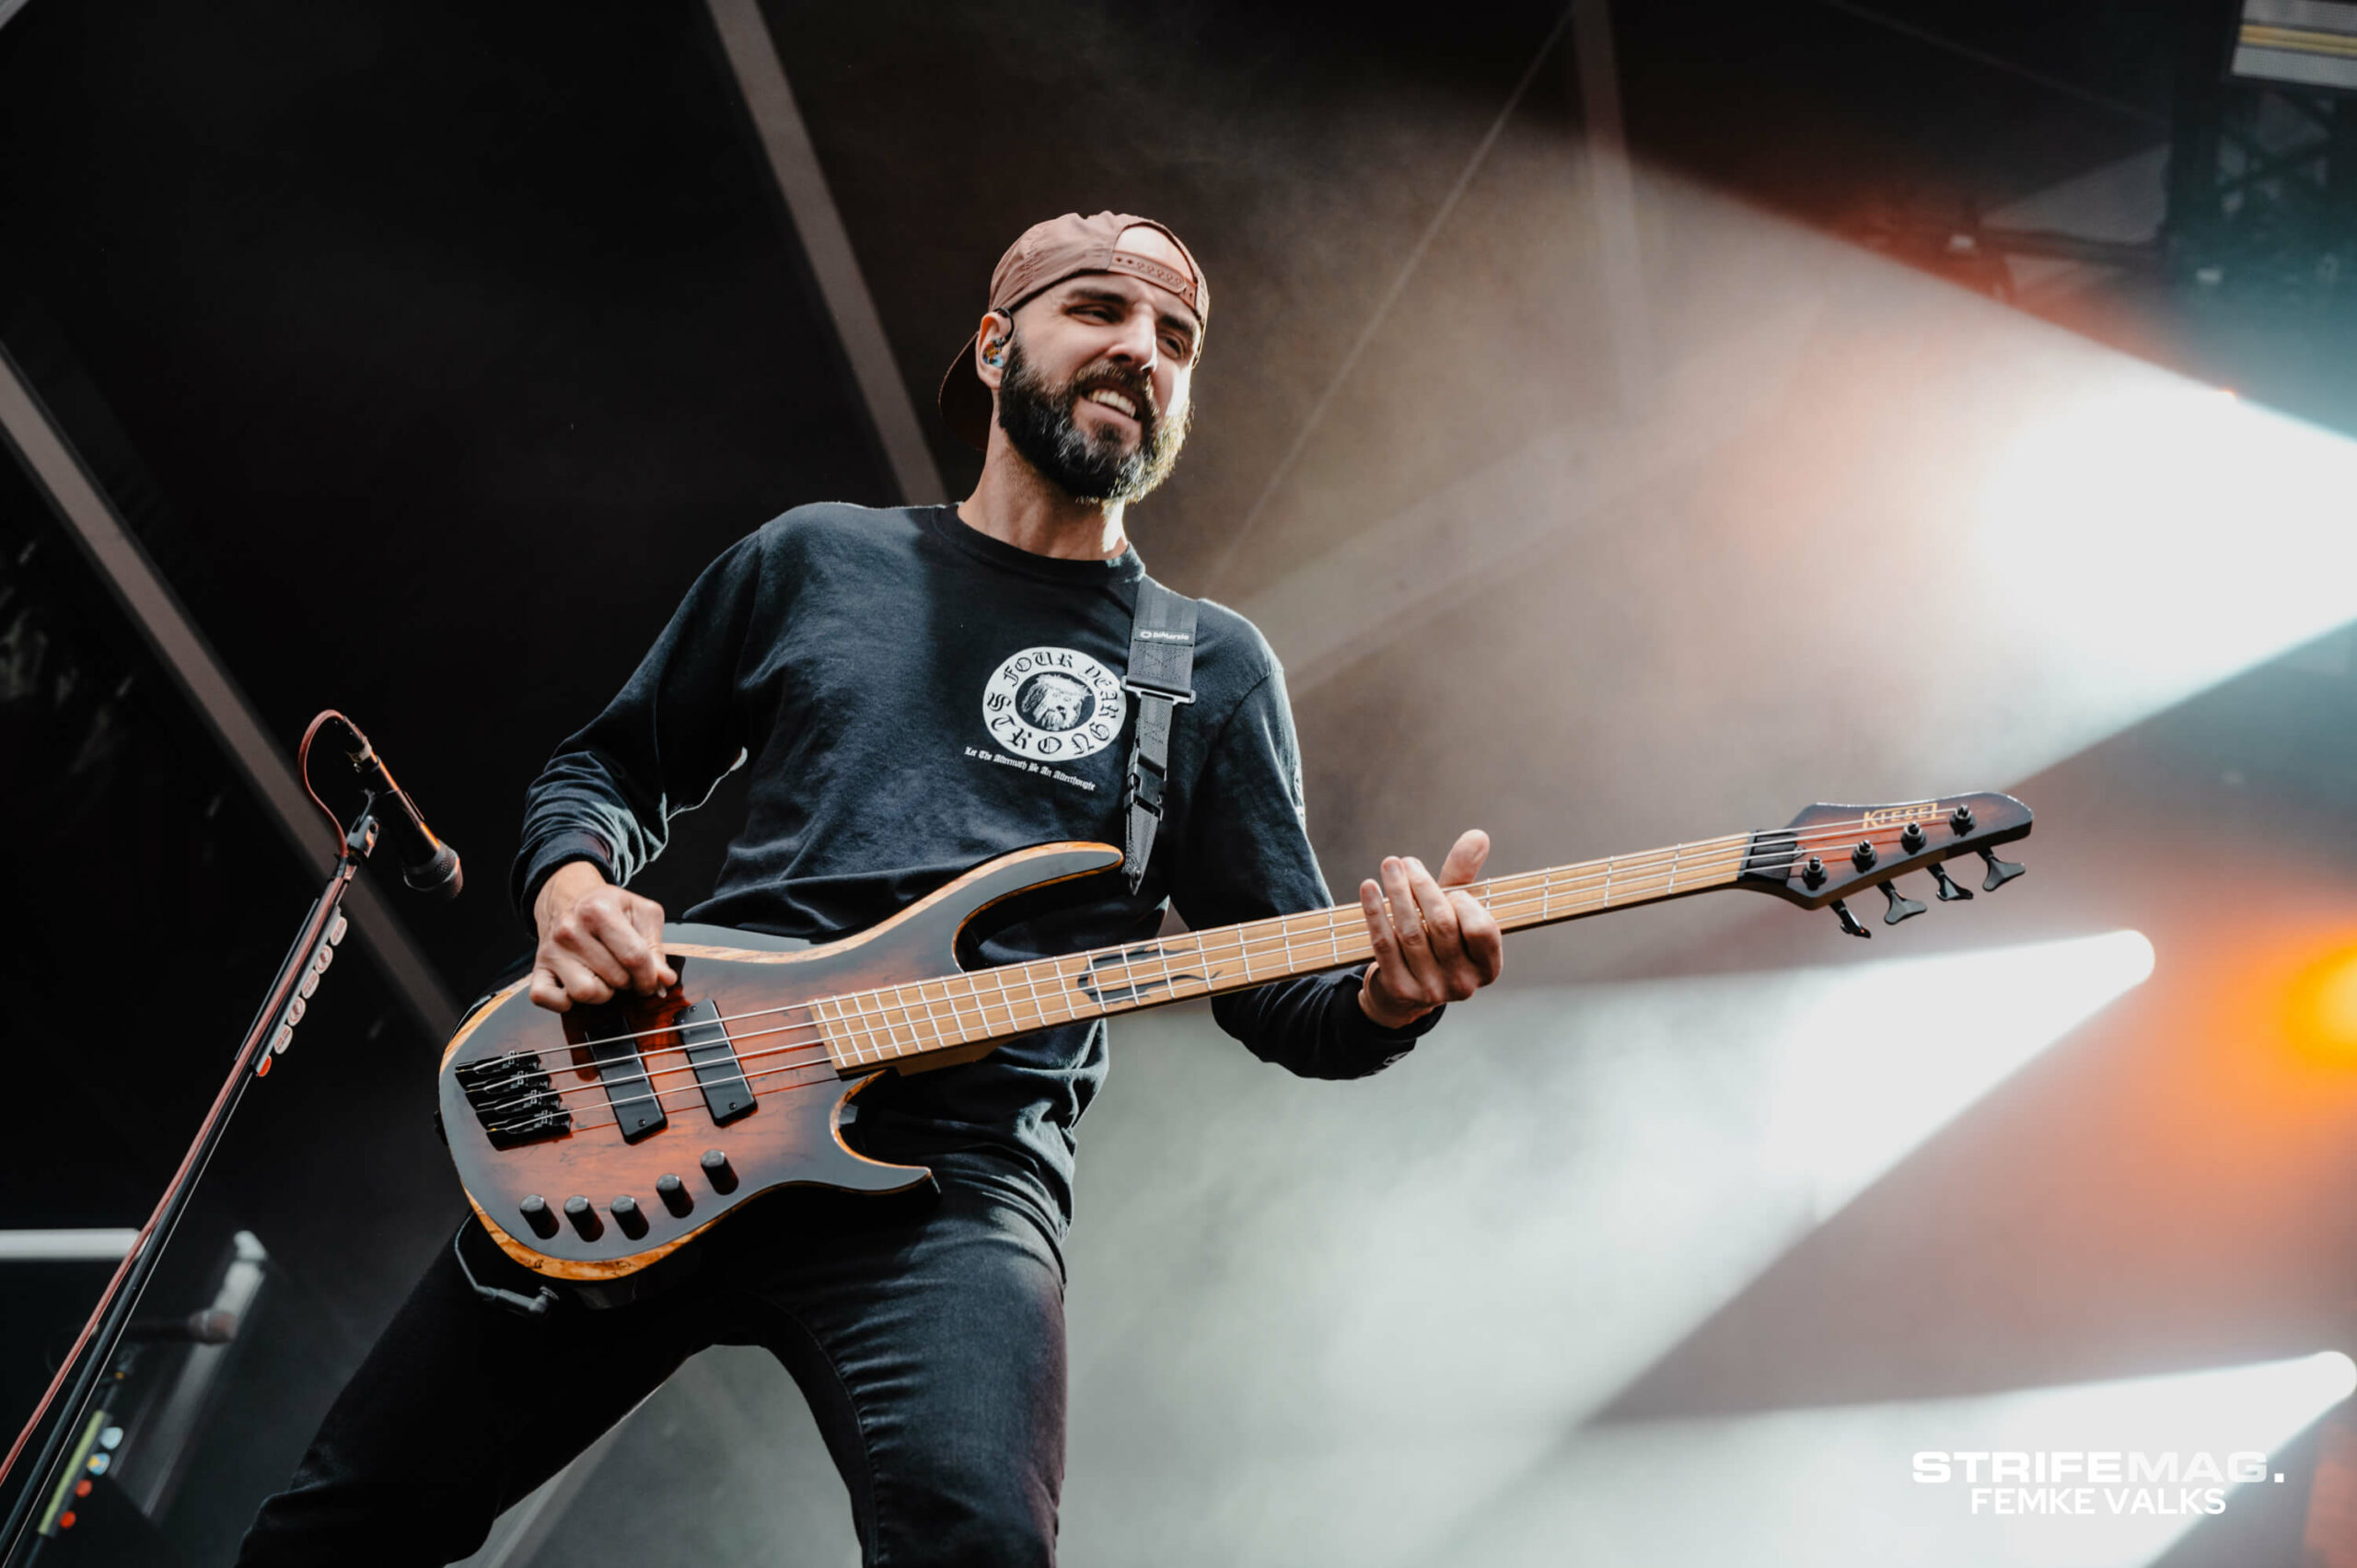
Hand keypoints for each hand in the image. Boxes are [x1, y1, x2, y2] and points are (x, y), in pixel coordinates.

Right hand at [528, 861, 676, 1012]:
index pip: (635, 957)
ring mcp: (551, 951)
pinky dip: (564, 1002)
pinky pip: (546, 998)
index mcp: (599, 911)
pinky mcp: (537, 969)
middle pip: (615, 978)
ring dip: (602, 992)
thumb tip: (665, 980)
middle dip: (628, 981)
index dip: (650, 976)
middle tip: (624, 970)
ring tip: (603, 976)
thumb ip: (656, 947)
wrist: (567, 899)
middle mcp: (570, 930)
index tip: (652, 980)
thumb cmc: (606, 907)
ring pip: (586, 993)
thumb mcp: (640, 913)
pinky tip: (577, 985)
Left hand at [1357, 829, 1503, 1029]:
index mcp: (1487, 966)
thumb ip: (1465, 875)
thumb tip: (1477, 835)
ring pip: (1411, 932)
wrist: (1405, 992)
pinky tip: (1368, 888)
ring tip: (1389, 866)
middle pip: (1442, 926)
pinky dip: (1375, 912)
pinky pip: (1384, 944)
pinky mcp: (1399, 989)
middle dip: (1423, 887)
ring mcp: (1431, 991)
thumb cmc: (1437, 941)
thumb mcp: (1454, 911)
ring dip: (1397, 893)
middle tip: (1405, 862)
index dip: (1464, 903)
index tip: (1449, 887)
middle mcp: (1463, 984)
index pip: (1482, 930)